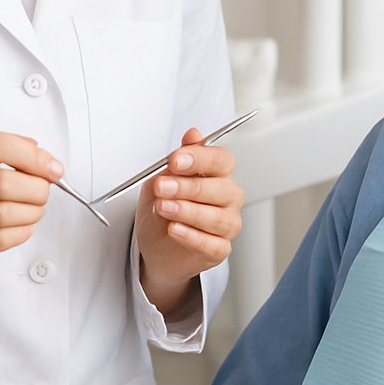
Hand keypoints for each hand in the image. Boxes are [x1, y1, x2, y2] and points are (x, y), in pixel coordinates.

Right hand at [0, 130, 64, 291]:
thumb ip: (8, 155)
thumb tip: (46, 160)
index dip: (29, 155)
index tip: (52, 167)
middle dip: (35, 187)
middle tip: (45, 192)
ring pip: (1, 213)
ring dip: (31, 211)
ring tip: (35, 210)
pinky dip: (21, 232)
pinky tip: (23, 227)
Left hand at [136, 128, 244, 316]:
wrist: (155, 248)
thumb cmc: (162, 211)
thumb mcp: (161, 180)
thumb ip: (178, 160)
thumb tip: (193, 134)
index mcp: (217, 174)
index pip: (221, 160)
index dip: (200, 158)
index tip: (175, 161)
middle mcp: (228, 197)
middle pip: (221, 188)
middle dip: (189, 187)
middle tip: (162, 187)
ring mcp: (227, 224)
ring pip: (217, 217)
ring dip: (187, 211)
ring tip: (163, 208)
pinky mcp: (220, 250)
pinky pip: (212, 243)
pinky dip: (191, 236)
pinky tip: (174, 229)